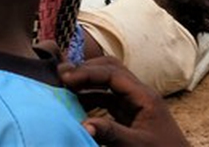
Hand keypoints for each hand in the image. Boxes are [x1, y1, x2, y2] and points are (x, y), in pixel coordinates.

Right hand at [59, 58, 189, 145]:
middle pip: (111, 69)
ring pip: (109, 83)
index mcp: (145, 97)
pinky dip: (92, 98)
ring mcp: (136, 103)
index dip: (87, 73)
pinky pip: (109, 99)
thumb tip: (82, 125)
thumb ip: (110, 133)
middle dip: (87, 70)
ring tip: (66, 89)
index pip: (112, 73)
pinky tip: (78, 105)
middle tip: (63, 76)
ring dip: (88, 83)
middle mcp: (140, 94)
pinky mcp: (132, 114)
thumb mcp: (136, 146)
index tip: (65, 79)